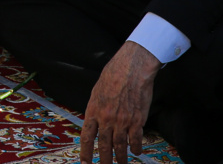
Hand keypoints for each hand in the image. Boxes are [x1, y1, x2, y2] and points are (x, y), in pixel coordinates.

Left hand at [79, 41, 161, 163]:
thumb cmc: (114, 74)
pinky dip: (135, 148)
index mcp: (94, 111)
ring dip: (120, 158)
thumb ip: (96, 108)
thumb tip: (94, 121)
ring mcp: (122, 121)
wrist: (132, 68)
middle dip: (103, 160)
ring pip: (119, 147)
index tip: (85, 162)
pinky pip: (135, 140)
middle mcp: (106, 119)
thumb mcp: (97, 91)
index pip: (87, 137)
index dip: (85, 152)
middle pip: (104, 146)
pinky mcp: (137, 121)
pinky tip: (135, 152)